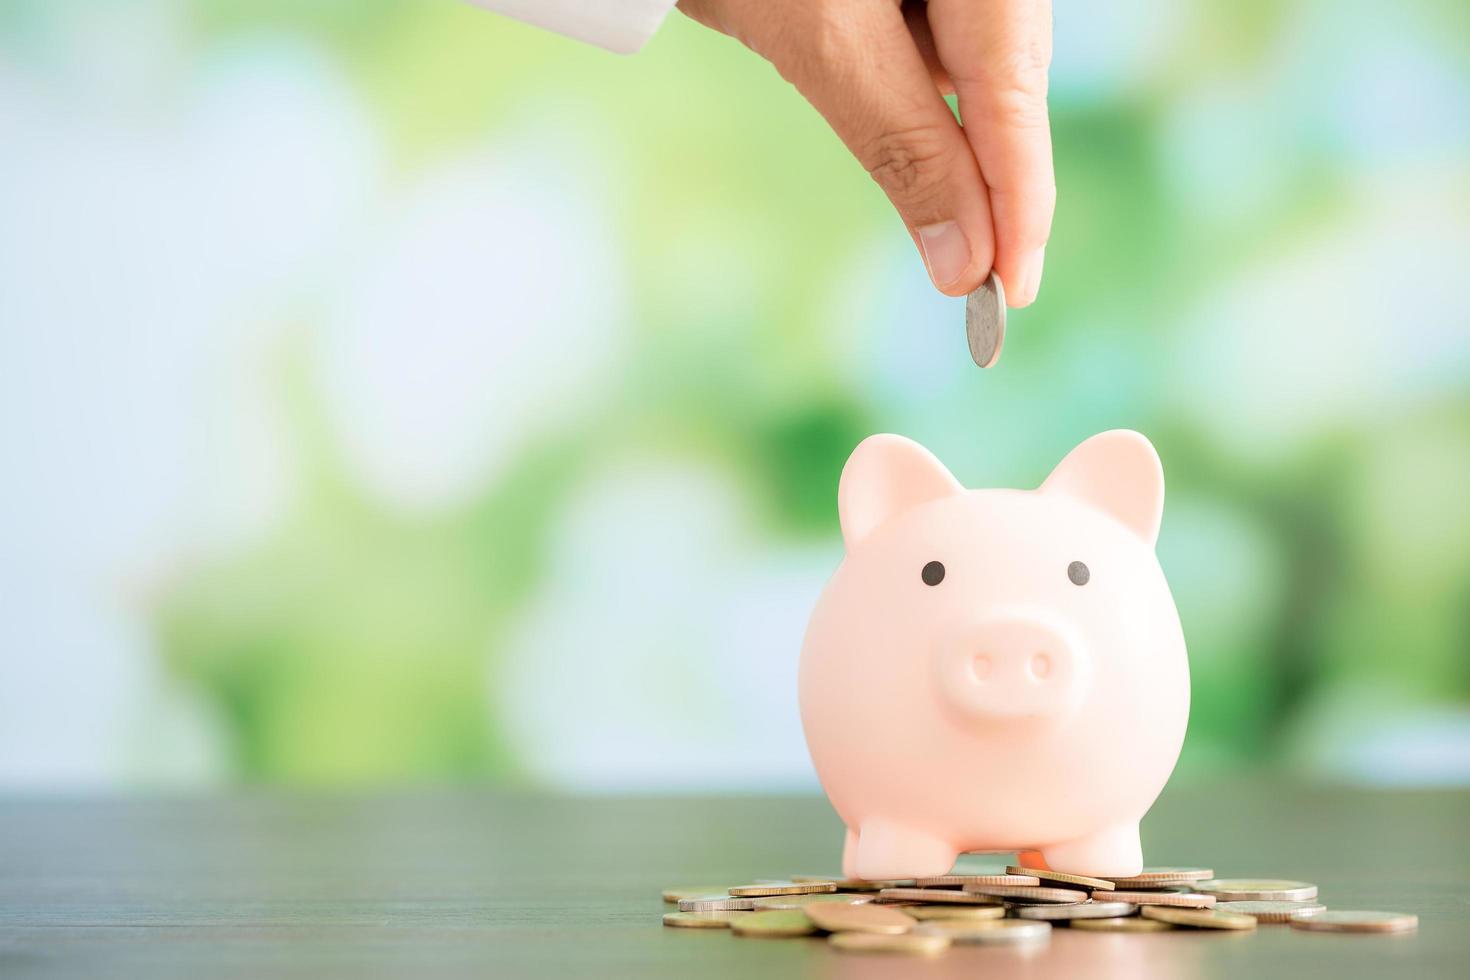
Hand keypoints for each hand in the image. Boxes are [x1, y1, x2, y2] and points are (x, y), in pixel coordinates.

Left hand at [678, 0, 1053, 304]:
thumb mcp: (824, 40)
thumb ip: (903, 145)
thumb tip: (965, 261)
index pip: (1014, 98)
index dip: (1019, 202)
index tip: (1014, 288)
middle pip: (1007, 82)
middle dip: (992, 179)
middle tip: (990, 283)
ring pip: (972, 66)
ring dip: (948, 139)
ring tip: (938, 198)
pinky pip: (933, 41)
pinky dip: (914, 94)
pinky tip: (893, 113)